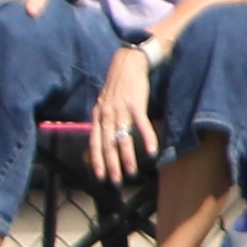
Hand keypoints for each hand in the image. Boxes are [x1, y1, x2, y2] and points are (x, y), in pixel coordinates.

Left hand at [88, 42, 158, 181]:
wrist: (128, 63)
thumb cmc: (118, 87)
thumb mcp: (105, 104)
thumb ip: (103, 122)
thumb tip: (103, 141)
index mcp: (98, 116)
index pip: (94, 143)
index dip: (96, 161)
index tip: (99, 177)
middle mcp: (106, 115)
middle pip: (106, 145)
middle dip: (110, 165)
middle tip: (114, 183)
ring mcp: (120, 110)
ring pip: (122, 138)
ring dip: (126, 158)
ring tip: (130, 173)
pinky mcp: (136, 104)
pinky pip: (141, 125)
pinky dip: (147, 139)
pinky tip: (152, 152)